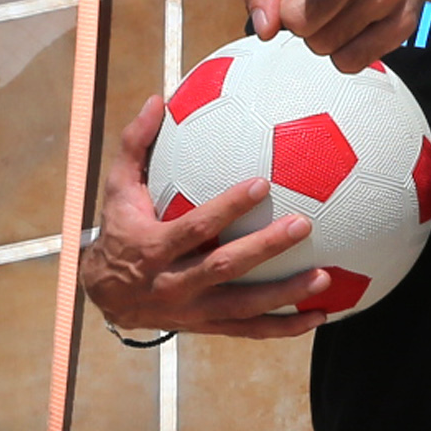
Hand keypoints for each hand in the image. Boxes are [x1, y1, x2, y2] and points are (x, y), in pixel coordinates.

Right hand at [77, 92, 327, 339]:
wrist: (105, 295)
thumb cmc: (120, 229)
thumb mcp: (117, 189)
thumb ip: (136, 145)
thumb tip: (157, 99)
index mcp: (153, 248)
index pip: (195, 227)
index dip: (228, 207)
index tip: (262, 183)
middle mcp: (174, 283)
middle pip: (224, 267)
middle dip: (265, 248)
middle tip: (304, 225)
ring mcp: (193, 311)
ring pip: (243, 306)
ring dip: (285, 295)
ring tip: (324, 279)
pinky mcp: (208, 327)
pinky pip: (250, 331)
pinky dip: (285, 327)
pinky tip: (321, 315)